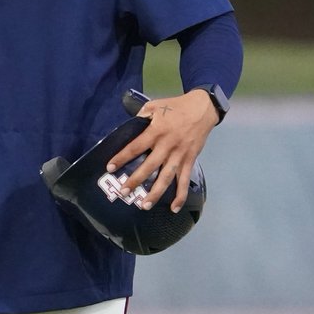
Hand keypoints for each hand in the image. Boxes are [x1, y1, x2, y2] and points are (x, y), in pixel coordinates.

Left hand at [107, 90, 217, 212]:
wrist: (203, 108)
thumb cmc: (176, 106)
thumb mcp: (155, 105)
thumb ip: (142, 115)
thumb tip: (131, 126)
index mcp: (156, 131)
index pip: (135, 147)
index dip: (122, 157)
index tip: (110, 167)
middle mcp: (167, 146)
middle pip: (149, 166)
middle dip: (135, 180)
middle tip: (123, 192)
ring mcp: (179, 155)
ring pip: (166, 177)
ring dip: (156, 193)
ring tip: (144, 205)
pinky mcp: (190, 160)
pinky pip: (184, 180)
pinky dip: (180, 195)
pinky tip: (174, 208)